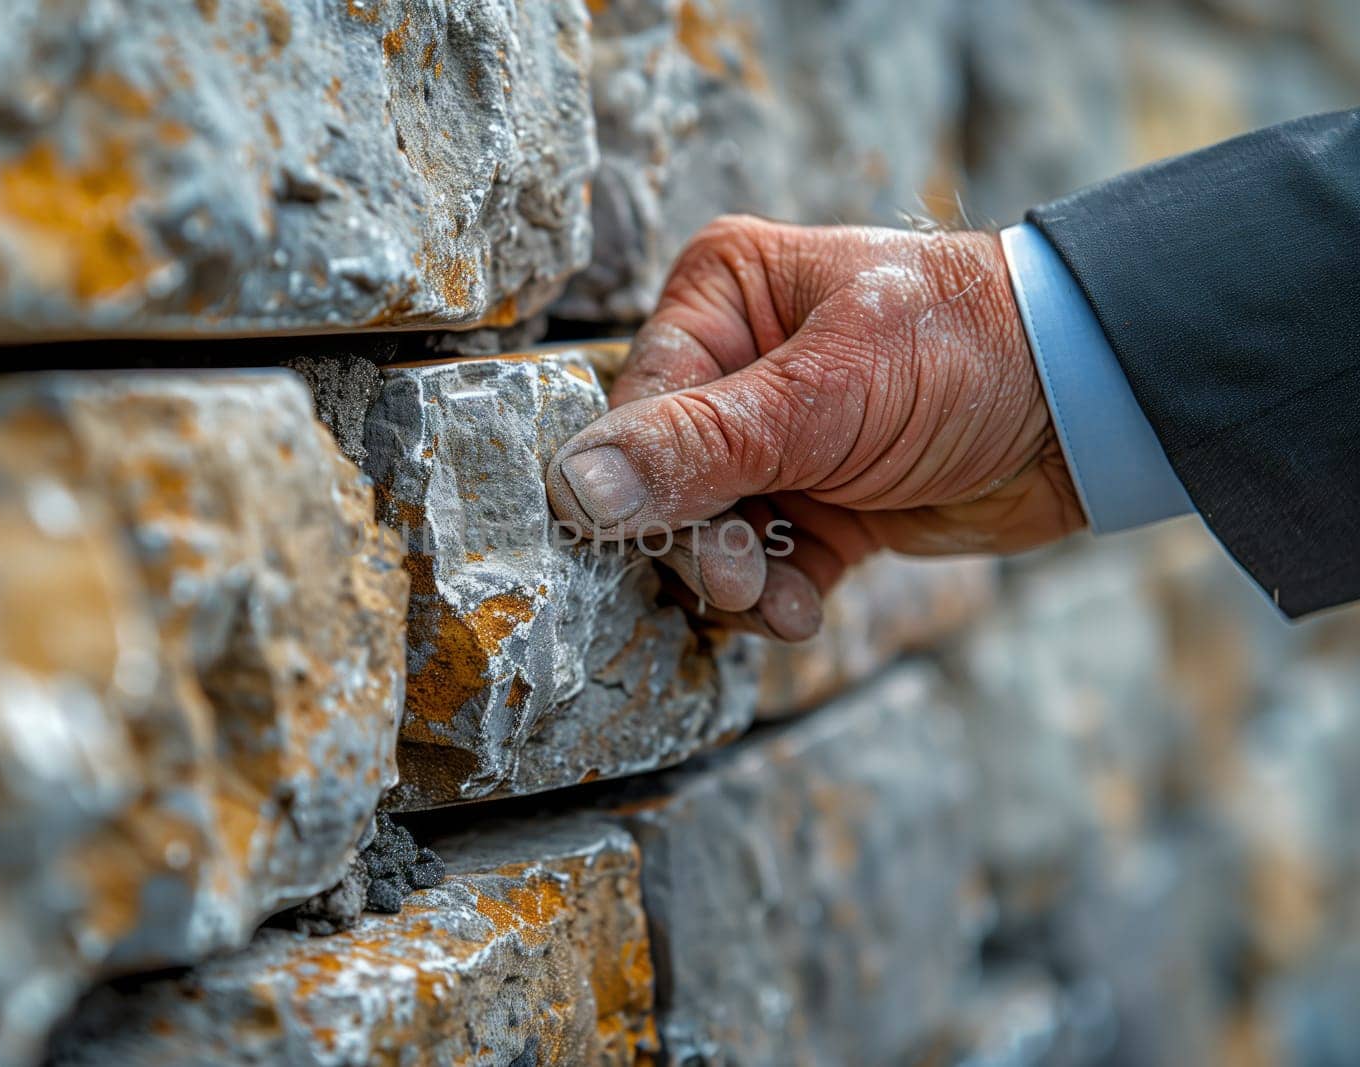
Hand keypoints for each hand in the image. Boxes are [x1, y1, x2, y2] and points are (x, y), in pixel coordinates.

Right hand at [545, 216, 1084, 640]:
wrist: (1090, 411)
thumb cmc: (963, 356)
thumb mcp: (823, 395)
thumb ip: (697, 447)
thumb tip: (572, 489)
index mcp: (723, 298)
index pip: (639, 403)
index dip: (640, 480)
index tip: (656, 538)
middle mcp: (736, 365)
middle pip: (663, 477)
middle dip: (697, 540)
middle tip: (735, 581)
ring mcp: (776, 440)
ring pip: (708, 531)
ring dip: (736, 581)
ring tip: (779, 604)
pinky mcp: (816, 503)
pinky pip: (763, 565)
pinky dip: (774, 597)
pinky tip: (801, 611)